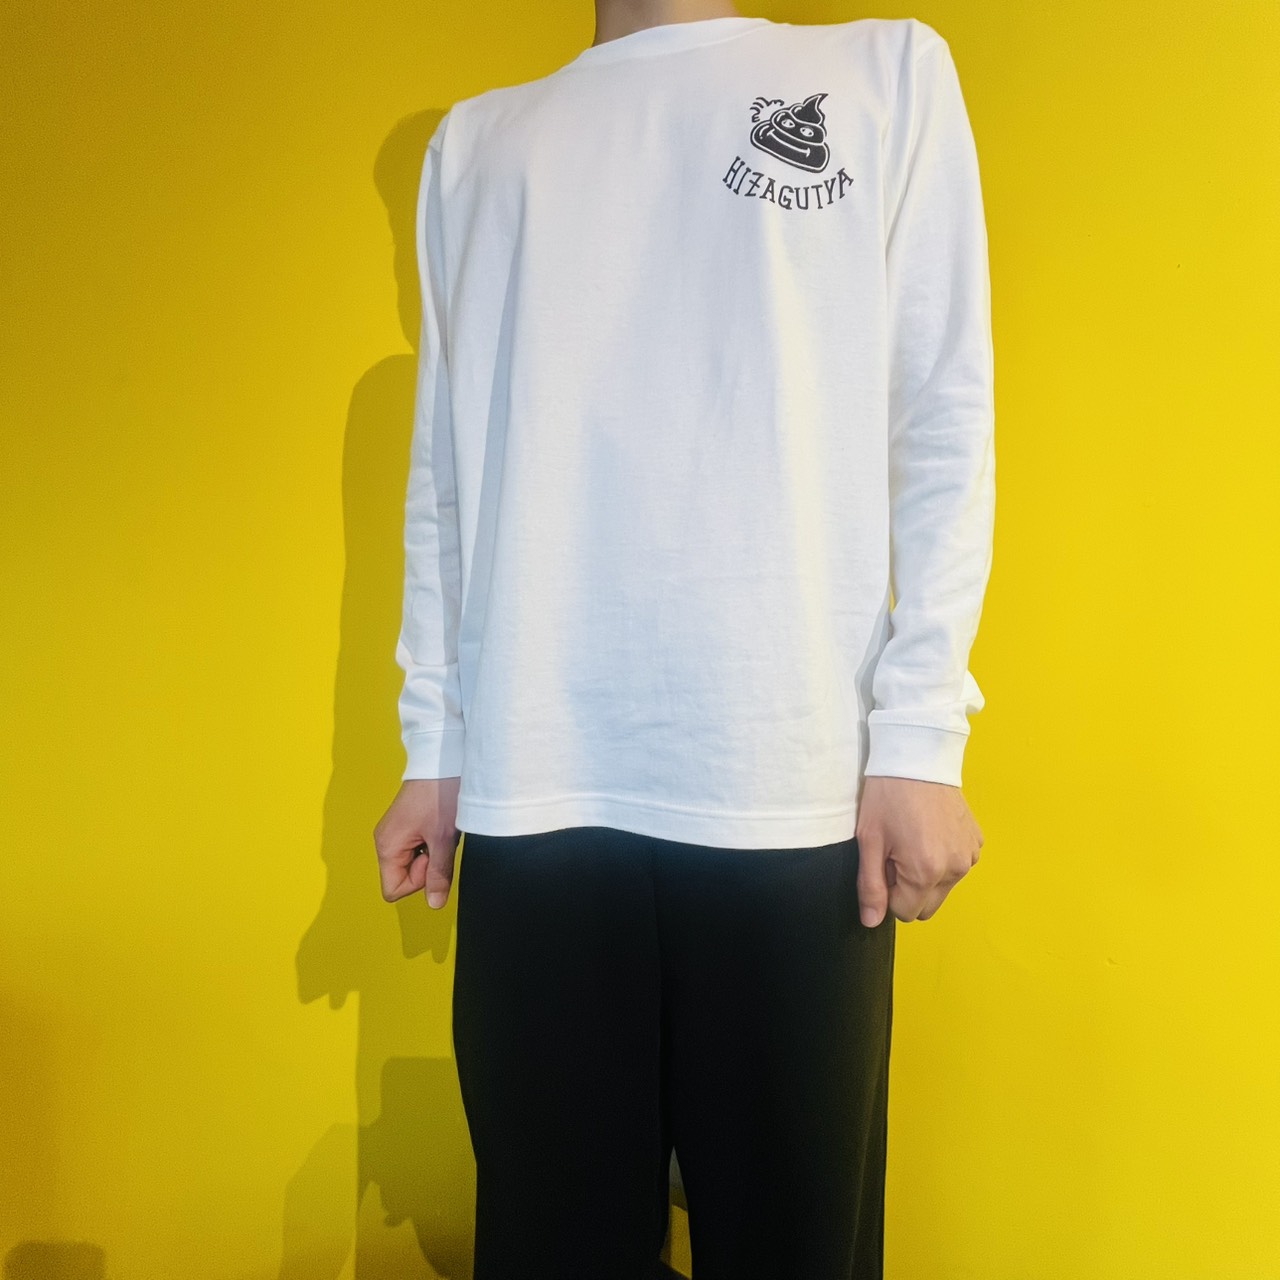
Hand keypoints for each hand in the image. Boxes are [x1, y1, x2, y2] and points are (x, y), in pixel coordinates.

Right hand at [373, 777, 461, 908]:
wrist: (443, 758)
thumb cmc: (440, 793)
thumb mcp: (444, 838)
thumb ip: (438, 874)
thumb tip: (435, 904)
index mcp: (386, 846)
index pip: (393, 890)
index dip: (417, 882)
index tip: (432, 857)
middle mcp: (386, 840)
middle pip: (403, 877)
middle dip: (427, 867)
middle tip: (439, 840)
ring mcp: (396, 832)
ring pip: (413, 862)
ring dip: (432, 853)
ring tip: (441, 830)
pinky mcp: (407, 824)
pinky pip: (417, 847)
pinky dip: (432, 842)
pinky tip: (440, 825)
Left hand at [855, 775, 982, 924]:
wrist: (917, 756)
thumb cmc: (888, 796)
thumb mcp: (870, 841)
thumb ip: (871, 886)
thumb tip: (870, 921)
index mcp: (926, 871)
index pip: (904, 912)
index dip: (888, 892)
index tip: (885, 862)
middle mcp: (955, 869)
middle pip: (927, 906)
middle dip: (908, 889)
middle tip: (897, 852)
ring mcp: (970, 855)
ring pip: (943, 888)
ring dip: (927, 875)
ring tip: (913, 838)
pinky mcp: (977, 842)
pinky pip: (957, 867)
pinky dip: (943, 859)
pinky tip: (930, 831)